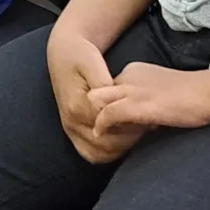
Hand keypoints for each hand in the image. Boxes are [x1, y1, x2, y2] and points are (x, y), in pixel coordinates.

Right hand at [48, 33, 137, 164]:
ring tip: (137, 131)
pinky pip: (92, 154)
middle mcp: (71, 122)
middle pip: (106, 145)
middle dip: (130, 138)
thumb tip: (116, 103)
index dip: (131, 123)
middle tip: (147, 125)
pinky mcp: (72, 132)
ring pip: (100, 154)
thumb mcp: (93, 62)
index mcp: (77, 106)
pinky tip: (123, 139)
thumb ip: (104, 84)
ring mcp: (70, 129)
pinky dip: (110, 152)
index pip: (109, 127)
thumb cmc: (80, 56)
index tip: (147, 115)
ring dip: (122, 148)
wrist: (62, 55)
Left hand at [87, 59, 209, 137]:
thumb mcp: (161, 92)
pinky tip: (103, 136)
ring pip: (96, 102)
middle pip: (97, 92)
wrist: (209, 93)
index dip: (108, 105)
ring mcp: (131, 90)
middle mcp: (128, 76)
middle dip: (95, 110)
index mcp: (134, 70)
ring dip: (96, 119)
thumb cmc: (192, 96)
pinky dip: (103, 127)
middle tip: (102, 129)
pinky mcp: (136, 104)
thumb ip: (145, 101)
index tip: (114, 121)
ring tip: (100, 135)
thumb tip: (139, 122)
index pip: (108, 88)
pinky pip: (107, 115)